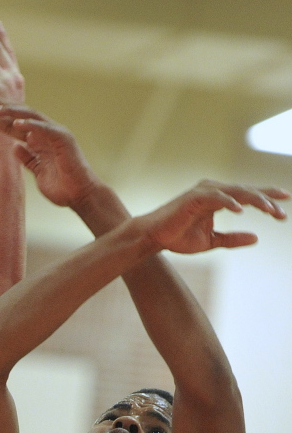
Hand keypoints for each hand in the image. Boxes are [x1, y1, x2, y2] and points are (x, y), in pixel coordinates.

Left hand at [0, 104, 98, 204]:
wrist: (81, 196)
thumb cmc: (62, 187)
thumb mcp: (38, 171)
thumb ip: (28, 158)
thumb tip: (15, 147)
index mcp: (39, 139)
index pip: (13, 124)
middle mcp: (47, 132)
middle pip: (19, 114)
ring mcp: (56, 133)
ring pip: (30, 116)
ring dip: (11, 112)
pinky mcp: (64, 139)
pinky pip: (45, 129)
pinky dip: (31, 125)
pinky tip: (17, 122)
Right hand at [140, 180, 288, 254]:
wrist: (154, 238)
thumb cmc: (179, 237)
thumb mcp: (212, 241)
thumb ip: (233, 238)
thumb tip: (256, 238)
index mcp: (219, 199)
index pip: (248, 195)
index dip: (267, 197)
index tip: (286, 202)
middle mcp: (213, 191)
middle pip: (246, 191)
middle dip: (267, 200)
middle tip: (282, 212)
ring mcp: (204, 192)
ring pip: (236, 192)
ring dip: (254, 200)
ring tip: (270, 209)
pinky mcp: (193, 197)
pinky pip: (216, 198)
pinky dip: (229, 202)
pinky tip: (241, 210)